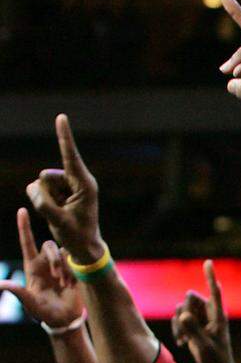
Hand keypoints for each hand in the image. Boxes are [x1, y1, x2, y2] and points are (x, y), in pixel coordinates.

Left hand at [0, 208, 83, 328]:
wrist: (64, 318)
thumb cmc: (44, 312)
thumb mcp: (30, 303)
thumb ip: (18, 292)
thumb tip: (1, 285)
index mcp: (31, 266)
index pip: (27, 242)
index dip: (24, 226)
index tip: (23, 210)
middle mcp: (45, 262)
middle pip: (49, 246)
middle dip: (55, 259)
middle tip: (58, 278)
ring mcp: (59, 265)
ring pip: (63, 253)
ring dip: (64, 268)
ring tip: (65, 285)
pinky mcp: (72, 269)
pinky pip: (74, 262)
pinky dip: (73, 274)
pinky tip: (72, 286)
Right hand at [25, 115, 104, 264]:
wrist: (83, 245)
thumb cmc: (77, 235)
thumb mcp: (59, 223)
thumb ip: (44, 204)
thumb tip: (34, 187)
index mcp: (85, 184)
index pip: (71, 156)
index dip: (64, 136)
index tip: (61, 117)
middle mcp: (76, 181)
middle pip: (45, 176)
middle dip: (45, 194)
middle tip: (61, 213)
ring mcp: (67, 185)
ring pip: (39, 184)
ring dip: (44, 200)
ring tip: (61, 213)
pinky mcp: (58, 190)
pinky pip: (37, 190)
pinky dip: (41, 202)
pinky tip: (57, 211)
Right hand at [171, 260, 240, 362]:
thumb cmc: (214, 358)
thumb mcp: (203, 346)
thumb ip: (193, 330)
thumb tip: (183, 315)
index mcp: (219, 315)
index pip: (215, 292)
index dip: (210, 277)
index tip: (208, 262)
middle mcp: (210, 313)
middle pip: (189, 298)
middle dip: (184, 312)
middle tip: (187, 331)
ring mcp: (200, 317)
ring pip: (181, 308)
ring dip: (178, 324)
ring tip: (184, 341)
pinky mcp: (193, 324)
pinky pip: (178, 318)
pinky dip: (177, 329)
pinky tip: (182, 343)